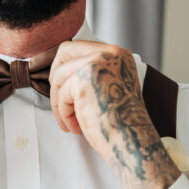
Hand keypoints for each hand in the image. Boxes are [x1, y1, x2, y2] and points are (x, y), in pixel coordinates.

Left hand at [49, 41, 178, 188]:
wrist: (131, 141)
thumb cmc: (121, 122)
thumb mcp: (110, 87)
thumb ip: (93, 74)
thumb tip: (63, 72)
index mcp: (118, 54)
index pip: (79, 47)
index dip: (66, 67)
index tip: (64, 88)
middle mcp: (109, 54)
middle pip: (65, 52)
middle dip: (57, 77)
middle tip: (61, 100)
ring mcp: (96, 64)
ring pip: (59, 76)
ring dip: (60, 102)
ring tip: (71, 121)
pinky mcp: (83, 81)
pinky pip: (61, 95)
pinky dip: (64, 114)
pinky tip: (75, 127)